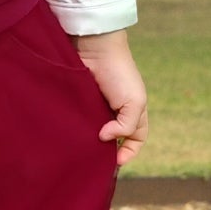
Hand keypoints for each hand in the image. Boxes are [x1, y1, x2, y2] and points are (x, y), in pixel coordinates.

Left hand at [70, 30, 147, 168]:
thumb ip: (127, 126)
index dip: (129, 152)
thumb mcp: (134, 102)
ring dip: (91, 142)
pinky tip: (74, 135)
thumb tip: (104, 138)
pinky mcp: (81, 102)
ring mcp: (97, 107)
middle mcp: (116, 111)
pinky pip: (80, 121)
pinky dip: (79, 129)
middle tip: (98, 160)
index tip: (117, 161)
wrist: (96, 48)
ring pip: (96, 132)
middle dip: (107, 150)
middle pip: (114, 139)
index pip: (136, 139)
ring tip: (84, 150)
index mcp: (135, 111)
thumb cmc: (120, 74)